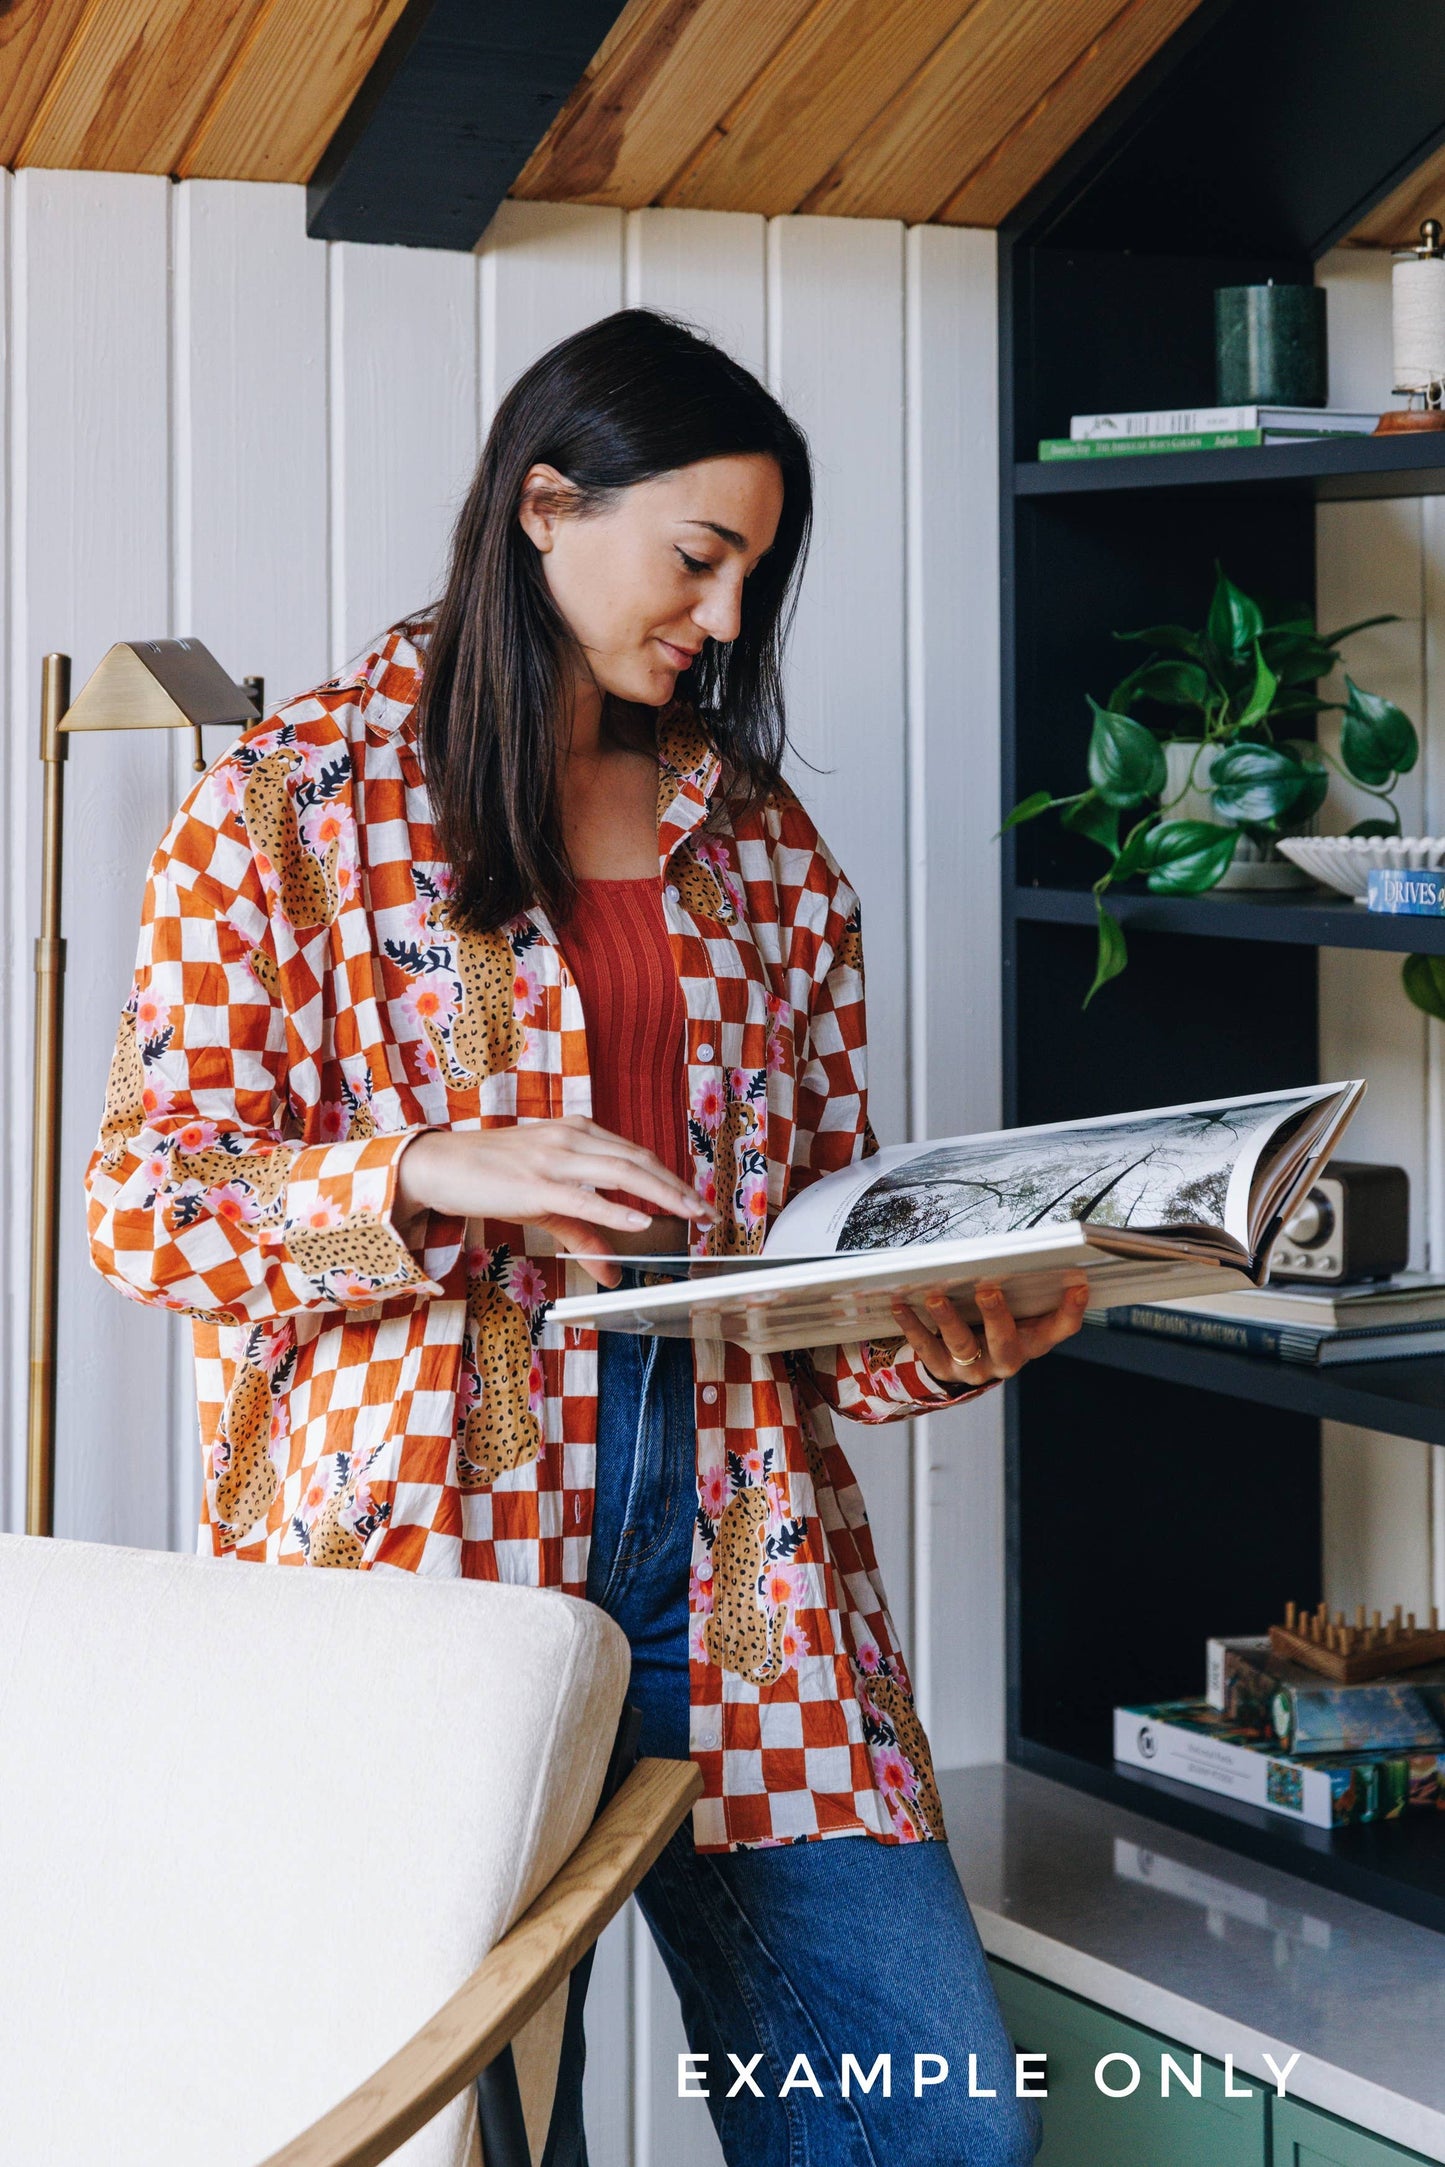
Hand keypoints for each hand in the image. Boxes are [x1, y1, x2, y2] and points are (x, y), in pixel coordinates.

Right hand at [395, 1120, 711, 1286]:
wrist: (440, 1165)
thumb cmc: (493, 1176)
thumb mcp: (547, 1204)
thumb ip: (585, 1235)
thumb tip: (614, 1272)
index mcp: (579, 1132)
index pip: (637, 1154)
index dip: (672, 1178)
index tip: (698, 1200)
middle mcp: (572, 1138)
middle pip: (639, 1161)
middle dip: (678, 1187)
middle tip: (707, 1212)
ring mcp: (554, 1158)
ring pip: (621, 1172)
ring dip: (662, 1194)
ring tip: (690, 1214)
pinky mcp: (536, 1183)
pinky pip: (584, 1197)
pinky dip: (616, 1209)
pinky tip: (642, 1220)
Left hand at [889, 1278, 1088, 1388]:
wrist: (967, 1366)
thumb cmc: (997, 1329)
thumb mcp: (1020, 1314)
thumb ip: (1027, 1291)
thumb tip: (1031, 1252)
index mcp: (1032, 1341)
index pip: (1060, 1328)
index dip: (1071, 1309)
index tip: (1078, 1284)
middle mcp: (1006, 1358)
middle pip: (1005, 1341)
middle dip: (996, 1315)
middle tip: (988, 1290)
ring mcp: (973, 1367)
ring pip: (961, 1344)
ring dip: (946, 1319)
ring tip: (934, 1296)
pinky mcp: (943, 1369)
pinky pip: (925, 1347)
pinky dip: (912, 1325)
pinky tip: (901, 1304)